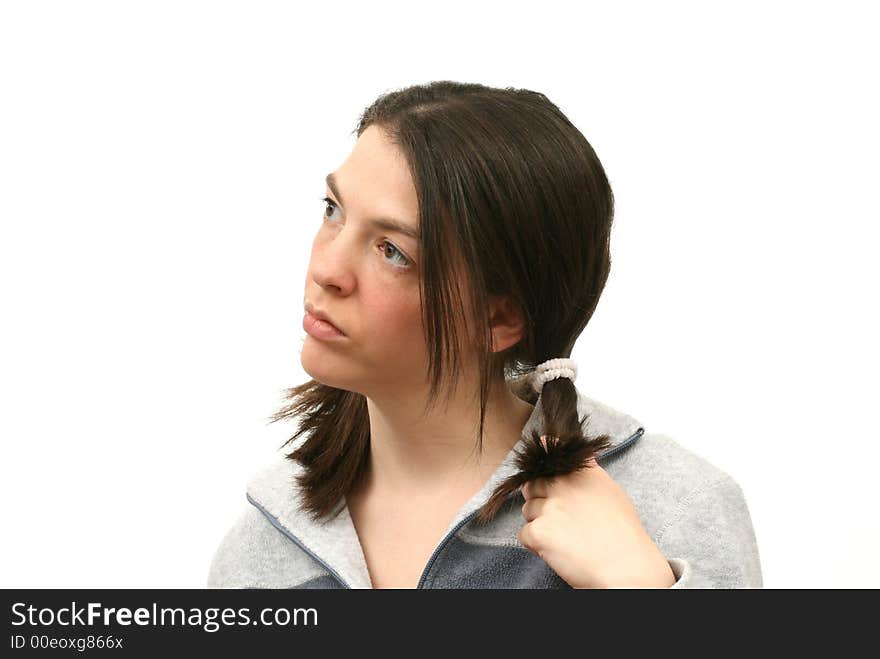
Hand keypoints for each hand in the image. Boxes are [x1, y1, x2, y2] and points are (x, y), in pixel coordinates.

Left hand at [519, 457, 675, 588]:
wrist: (627, 568)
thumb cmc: (624, 535)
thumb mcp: (611, 491)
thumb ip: (588, 472)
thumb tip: (571, 454)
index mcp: (582, 472)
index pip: (547, 450)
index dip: (541, 467)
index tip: (541, 476)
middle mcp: (563, 484)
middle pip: (531, 486)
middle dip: (539, 501)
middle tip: (559, 520)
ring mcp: (550, 506)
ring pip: (528, 510)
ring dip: (539, 523)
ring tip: (564, 537)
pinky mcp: (540, 531)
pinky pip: (524, 534)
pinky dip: (535, 545)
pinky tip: (558, 550)